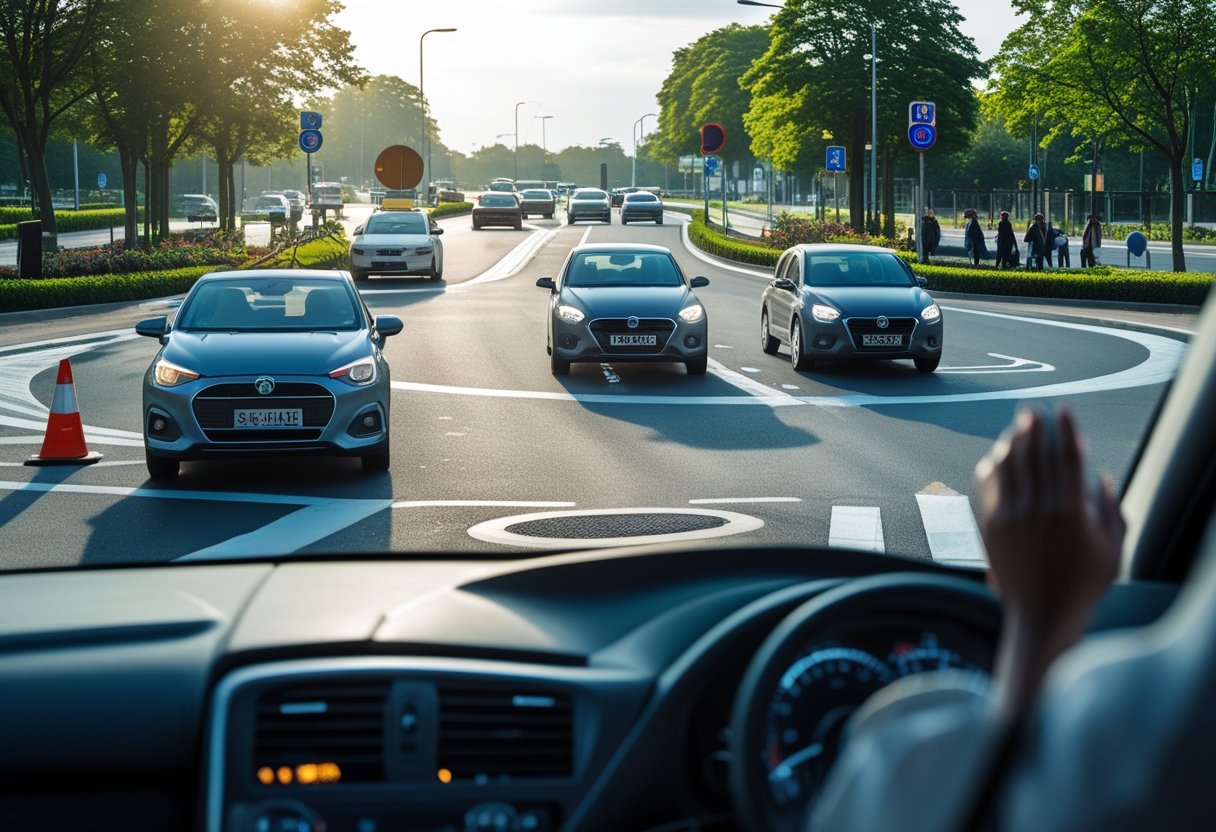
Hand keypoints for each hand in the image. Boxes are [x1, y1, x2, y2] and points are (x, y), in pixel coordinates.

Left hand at [975, 408, 1123, 712]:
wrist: (1043, 615)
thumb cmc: (1083, 584)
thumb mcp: (1112, 548)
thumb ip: (1110, 508)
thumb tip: (1100, 477)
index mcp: (1072, 509)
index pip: (1068, 455)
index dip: (1066, 429)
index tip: (1064, 411)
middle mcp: (1040, 507)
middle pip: (1035, 454)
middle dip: (1034, 427)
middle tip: (1033, 410)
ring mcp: (1012, 515)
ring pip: (1009, 465)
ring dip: (1012, 441)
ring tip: (1017, 427)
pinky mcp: (992, 525)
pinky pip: (990, 485)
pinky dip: (995, 466)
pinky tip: (998, 456)